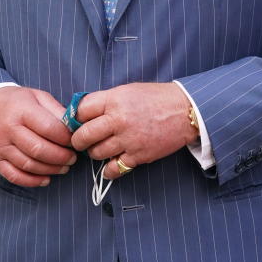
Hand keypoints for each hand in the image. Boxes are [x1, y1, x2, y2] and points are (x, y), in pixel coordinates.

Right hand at [0, 86, 74, 186]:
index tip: (75, 141)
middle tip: (72, 158)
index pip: (48, 128)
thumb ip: (55, 110)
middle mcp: (9, 129)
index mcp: (21, 110)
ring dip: (50, 169)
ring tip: (63, 167)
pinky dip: (32, 181)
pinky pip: (14, 176)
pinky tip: (46, 179)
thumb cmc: (15, 102)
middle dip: (61, 157)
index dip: (66, 138)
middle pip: (39, 149)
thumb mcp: (35, 96)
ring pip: (28, 165)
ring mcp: (0, 146)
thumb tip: (74, 126)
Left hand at [72, 82, 197, 179]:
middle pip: (83, 135)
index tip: (77, 122)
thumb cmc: (155, 98)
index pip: (80, 111)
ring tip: (100, 149)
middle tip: (80, 141)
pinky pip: (114, 169)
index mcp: (114, 100)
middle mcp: (118, 120)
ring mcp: (128, 139)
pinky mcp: (138, 156)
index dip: (76, 118)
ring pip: (96, 153)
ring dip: (94, 153)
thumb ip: (105, 101)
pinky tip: (110, 165)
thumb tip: (82, 113)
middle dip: (78, 140)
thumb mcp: (127, 91)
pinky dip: (109, 170)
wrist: (185, 111)